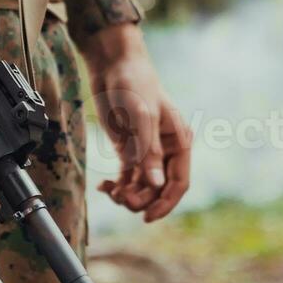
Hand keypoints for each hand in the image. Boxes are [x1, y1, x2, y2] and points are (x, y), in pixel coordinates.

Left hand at [81, 23, 191, 222]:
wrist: (113, 65)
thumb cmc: (134, 84)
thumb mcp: (142, 117)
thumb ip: (148, 151)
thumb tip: (155, 184)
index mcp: (179, 141)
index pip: (178, 182)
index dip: (165, 202)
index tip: (147, 217)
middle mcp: (165, 149)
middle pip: (159, 188)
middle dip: (142, 198)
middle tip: (120, 198)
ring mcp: (146, 151)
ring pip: (142, 186)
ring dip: (127, 194)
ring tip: (110, 191)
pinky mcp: (128, 149)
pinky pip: (127, 177)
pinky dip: (117, 186)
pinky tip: (104, 187)